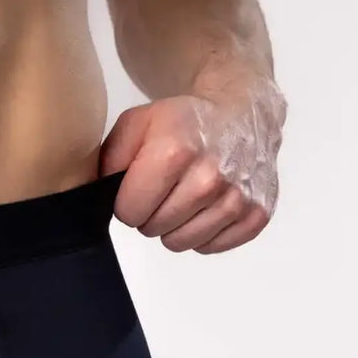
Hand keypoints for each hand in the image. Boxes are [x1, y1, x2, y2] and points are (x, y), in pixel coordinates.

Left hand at [100, 89, 283, 253]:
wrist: (241, 111)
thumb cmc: (184, 121)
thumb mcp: (136, 124)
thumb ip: (109, 160)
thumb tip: (99, 197)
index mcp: (174, 153)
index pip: (130, 213)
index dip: (127, 202)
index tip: (138, 186)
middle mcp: (210, 179)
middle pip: (154, 229)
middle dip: (150, 213)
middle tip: (162, 189)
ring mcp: (238, 198)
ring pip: (182, 243)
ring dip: (176, 225)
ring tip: (183, 196)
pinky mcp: (258, 214)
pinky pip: (212, 246)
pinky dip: (204, 232)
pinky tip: (205, 205)